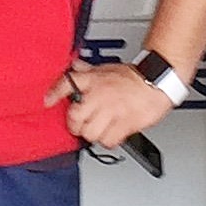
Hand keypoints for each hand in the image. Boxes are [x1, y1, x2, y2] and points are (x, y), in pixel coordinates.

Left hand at [49, 60, 171, 149]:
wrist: (158, 81)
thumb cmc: (134, 77)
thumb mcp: (107, 68)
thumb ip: (88, 70)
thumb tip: (75, 65)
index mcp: (93, 80)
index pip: (65, 84)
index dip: (53, 94)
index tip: (47, 101)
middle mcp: (99, 95)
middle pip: (74, 117)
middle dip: (76, 124)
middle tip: (81, 124)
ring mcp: (111, 110)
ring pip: (89, 133)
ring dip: (93, 134)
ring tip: (98, 129)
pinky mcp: (124, 123)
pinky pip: (107, 140)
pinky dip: (108, 140)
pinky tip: (112, 133)